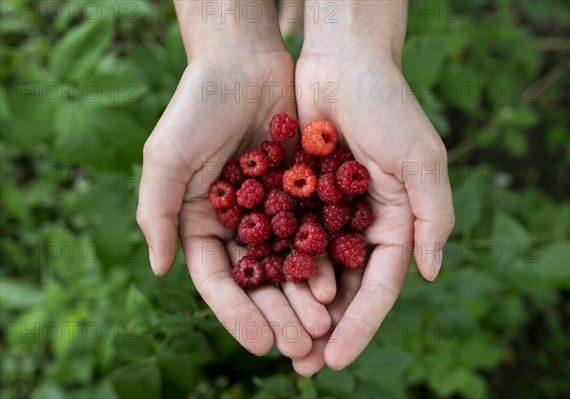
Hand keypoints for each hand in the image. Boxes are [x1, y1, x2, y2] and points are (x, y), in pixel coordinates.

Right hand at [136, 49, 332, 358]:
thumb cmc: (197, 107)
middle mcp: (237, 224)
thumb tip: (157, 268)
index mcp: (201, 223)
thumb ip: (156, 212)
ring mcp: (270, 210)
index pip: (219, 281)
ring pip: (290, 264)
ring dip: (304, 297)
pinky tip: (338, 284)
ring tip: (324, 325)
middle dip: (279, 315)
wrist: (245, 63)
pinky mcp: (301, 193)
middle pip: (258, 281)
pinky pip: (315, 232)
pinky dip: (325, 260)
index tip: (261, 345)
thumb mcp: (166, 158)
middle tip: (301, 346)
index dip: (238, 315)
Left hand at [291, 47, 454, 373]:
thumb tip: (431, 272)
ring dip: (295, 307)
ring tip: (276, 341)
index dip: (360, 326)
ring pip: (310, 271)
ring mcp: (327, 213)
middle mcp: (361, 225)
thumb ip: (432, 216)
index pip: (379, 287)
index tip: (337, 359)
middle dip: (325, 328)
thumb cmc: (387, 105)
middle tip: (303, 365)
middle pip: (344, 289)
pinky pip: (284, 238)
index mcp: (395, 224)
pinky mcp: (296, 195)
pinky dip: (273, 266)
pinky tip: (257, 292)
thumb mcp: (420, 158)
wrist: (342, 62)